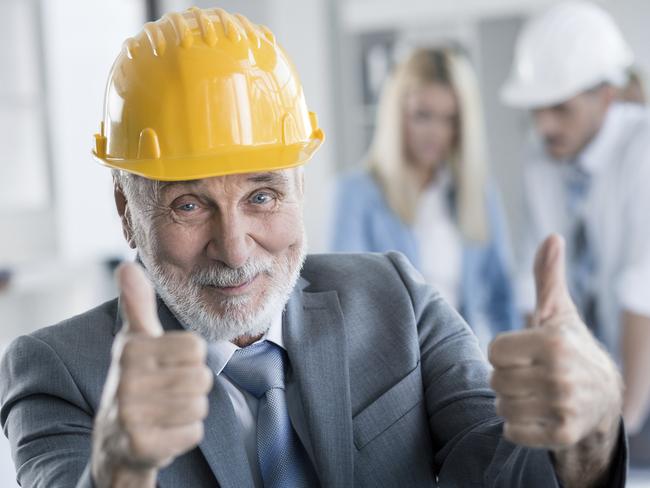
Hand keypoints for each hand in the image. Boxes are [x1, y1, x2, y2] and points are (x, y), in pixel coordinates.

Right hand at [91, 263, 212, 487]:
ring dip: (188, 412)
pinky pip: (192, 433)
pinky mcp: (141, 445)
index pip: (197, 347)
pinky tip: (162, 434)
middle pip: (202, 377)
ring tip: (163, 413)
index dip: (189, 359)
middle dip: (191, 388)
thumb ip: (137, 304)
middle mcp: (127, 379)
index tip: (166, 367)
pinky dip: (184, 436)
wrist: (115, 442)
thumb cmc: (135, 383)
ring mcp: (131, 415)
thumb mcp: (134, 342)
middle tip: (166, 394)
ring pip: (199, 405)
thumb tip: (127, 265)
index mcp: (132, 349)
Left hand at [489, 235, 621, 485]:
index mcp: (554, 341)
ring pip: (501, 406)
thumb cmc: (570, 348)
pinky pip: (513, 432)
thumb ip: (547, 277)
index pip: (494, 350)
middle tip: (529, 375)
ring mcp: (564, 407)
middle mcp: (561, 375)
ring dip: (510, 402)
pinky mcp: (563, 435)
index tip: (523, 352)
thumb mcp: (559, 312)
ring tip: (532, 394)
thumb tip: (552, 237)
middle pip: (495, 379)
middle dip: (506, 378)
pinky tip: (536, 415)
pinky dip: (517, 426)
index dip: (503, 351)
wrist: (603, 398)